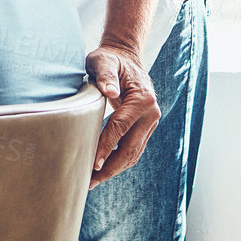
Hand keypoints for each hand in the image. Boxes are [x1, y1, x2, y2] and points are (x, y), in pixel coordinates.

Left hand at [85, 44, 160, 186]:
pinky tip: (101, 170)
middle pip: (130, 148)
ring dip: (113, 169)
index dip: (106, 146)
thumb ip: (105, 74)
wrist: (125, 58)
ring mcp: (150, 123)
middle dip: (109, 167)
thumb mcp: (103, 61)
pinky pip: (132, 150)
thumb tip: (110, 92)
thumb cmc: (110, 59)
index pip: (121, 127)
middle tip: (88, 181)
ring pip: (133, 153)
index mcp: (143, 99)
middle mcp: (151, 114)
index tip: (93, 164)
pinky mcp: (145, 129)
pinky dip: (117, 162)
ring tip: (92, 181)